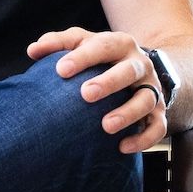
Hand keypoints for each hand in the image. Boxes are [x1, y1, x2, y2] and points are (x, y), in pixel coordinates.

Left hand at [27, 27, 166, 154]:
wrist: (142, 70)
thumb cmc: (102, 57)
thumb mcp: (83, 43)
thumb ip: (58, 43)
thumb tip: (33, 50)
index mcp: (120, 44)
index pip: (103, 46)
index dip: (82, 58)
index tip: (60, 70)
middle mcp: (139, 64)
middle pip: (129, 71)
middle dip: (109, 82)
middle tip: (86, 94)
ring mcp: (152, 88)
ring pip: (146, 99)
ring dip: (128, 113)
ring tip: (106, 126)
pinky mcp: (159, 112)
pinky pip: (158, 127)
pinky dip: (144, 139)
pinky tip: (122, 148)